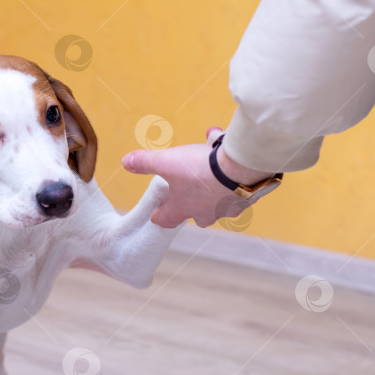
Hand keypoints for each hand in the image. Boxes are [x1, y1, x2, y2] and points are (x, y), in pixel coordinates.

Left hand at [121, 127, 274, 227]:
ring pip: (219, 201)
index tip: (156, 216)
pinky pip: (238, 184)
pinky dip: (233, 173)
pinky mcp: (248, 196)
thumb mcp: (165, 162)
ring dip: (214, 186)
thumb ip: (145, 162)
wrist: (241, 168)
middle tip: (188, 195)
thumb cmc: (199, 169)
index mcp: (183, 207)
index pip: (167, 219)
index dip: (160, 216)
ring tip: (212, 164)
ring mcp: (229, 206)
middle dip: (192, 207)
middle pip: (198, 216)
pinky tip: (231, 156)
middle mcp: (207, 212)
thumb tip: (125, 162)